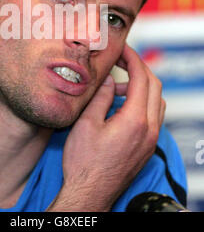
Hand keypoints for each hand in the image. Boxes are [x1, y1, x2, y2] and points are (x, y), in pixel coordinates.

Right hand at [47, 44, 165, 211]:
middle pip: (155, 86)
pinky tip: (123, 104)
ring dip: (142, 86)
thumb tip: (110, 81)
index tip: (122, 49)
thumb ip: (101, 97)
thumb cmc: (84, 163)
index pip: (142, 78)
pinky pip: (153, 115)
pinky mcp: (147, 146)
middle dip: (140, 68)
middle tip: (122, 61)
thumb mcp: (86, 124)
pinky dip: (143, 101)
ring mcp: (150, 139)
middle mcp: (149, 129)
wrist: (90, 193)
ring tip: (119, 85)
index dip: (132, 59)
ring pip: (157, 101)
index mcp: (134, 120)